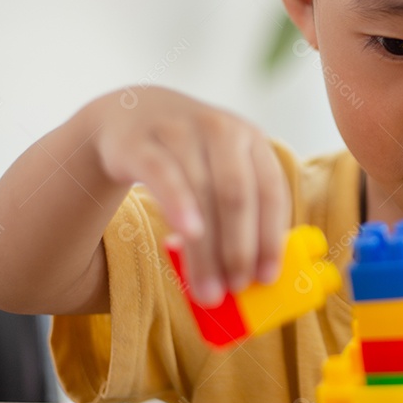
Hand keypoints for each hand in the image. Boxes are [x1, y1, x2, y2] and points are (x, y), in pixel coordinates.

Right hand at [91, 86, 289, 304]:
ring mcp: (180, 130)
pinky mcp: (141, 140)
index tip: (267, 277)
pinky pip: (162, 175)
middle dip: (238, 249)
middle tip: (235, 289)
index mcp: (252, 140)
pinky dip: (178, 205)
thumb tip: (253, 275)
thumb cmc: (188, 158)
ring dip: (206, 249)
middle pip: (237, 196)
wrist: (132, 113)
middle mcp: (221, 129)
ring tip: (207, 289)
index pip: (271, 192)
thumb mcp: (221, 171)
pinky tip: (187, 234)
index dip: (271, 237)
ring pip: (200, 193)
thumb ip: (240, 210)